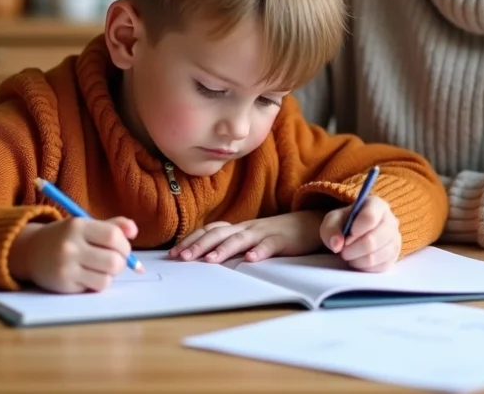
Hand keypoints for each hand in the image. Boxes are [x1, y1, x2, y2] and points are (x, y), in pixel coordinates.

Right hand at [7, 216, 137, 293]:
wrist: (31, 251)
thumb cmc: (65, 237)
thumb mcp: (86, 225)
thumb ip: (113, 226)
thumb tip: (134, 231)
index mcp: (78, 226)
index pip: (113, 236)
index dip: (125, 244)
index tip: (122, 248)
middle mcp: (71, 246)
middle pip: (114, 260)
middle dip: (121, 262)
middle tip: (115, 260)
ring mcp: (66, 267)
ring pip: (107, 278)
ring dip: (110, 275)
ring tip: (102, 268)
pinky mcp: (63, 285)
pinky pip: (94, 288)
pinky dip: (98, 283)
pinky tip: (89, 276)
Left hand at [169, 211, 324, 263]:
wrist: (309, 223)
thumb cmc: (276, 235)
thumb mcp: (250, 239)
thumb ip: (231, 246)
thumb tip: (204, 259)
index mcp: (238, 228)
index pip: (209, 231)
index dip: (191, 240)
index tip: (173, 254)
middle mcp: (247, 228)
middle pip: (219, 233)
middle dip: (199, 245)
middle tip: (182, 258)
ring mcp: (264, 232)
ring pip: (240, 239)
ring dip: (224, 249)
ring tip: (210, 260)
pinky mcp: (282, 240)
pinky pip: (270, 245)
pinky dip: (260, 252)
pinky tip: (250, 260)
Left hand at [320, 196, 400, 272]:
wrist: (352, 235)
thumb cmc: (343, 224)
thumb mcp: (332, 221)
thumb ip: (331, 230)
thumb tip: (337, 244)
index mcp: (376, 205)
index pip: (370, 217)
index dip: (355, 231)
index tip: (345, 237)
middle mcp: (391, 220)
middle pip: (372, 241)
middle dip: (352, 249)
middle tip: (343, 250)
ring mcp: (395, 239)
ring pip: (375, 257)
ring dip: (356, 260)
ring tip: (350, 255)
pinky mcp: (394, 256)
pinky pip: (379, 267)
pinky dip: (364, 267)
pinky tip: (359, 260)